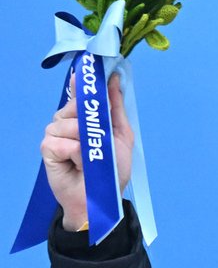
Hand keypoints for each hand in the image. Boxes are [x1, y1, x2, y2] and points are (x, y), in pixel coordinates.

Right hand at [41, 80, 134, 232]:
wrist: (101, 197)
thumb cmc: (111, 170)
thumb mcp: (121, 136)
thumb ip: (116, 108)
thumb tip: (115, 79)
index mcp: (84, 119)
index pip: (80, 95)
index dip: (83, 84)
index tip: (86, 70)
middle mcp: (67, 123)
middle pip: (73, 107)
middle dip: (89, 121)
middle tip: (98, 140)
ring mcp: (55, 135)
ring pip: (67, 124)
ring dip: (84, 142)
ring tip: (89, 158)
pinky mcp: (47, 149)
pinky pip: (61, 142)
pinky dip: (75, 153)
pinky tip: (78, 164)